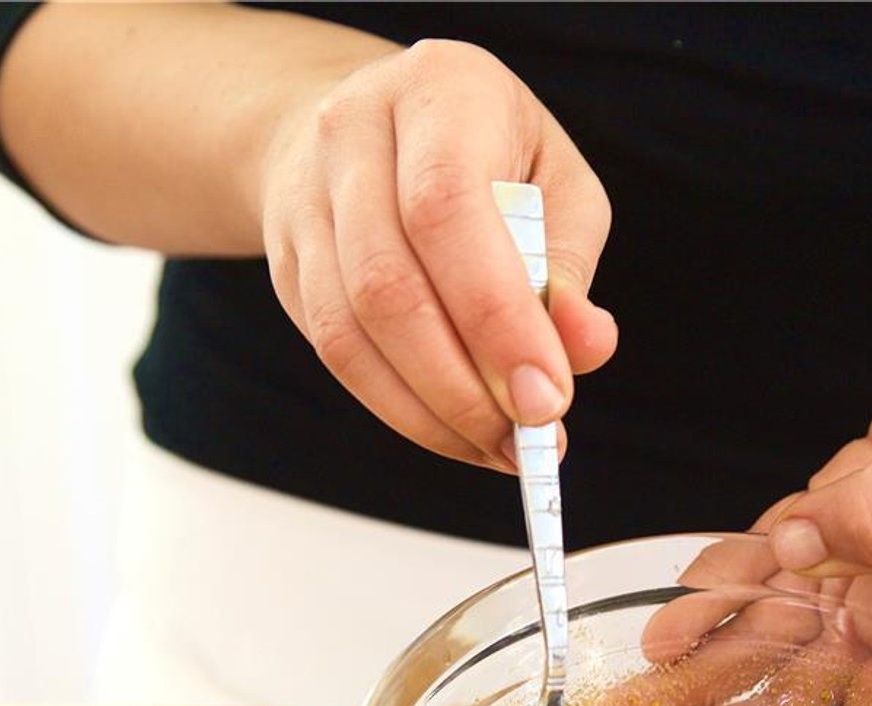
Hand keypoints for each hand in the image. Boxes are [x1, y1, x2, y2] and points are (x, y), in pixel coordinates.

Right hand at [260, 39, 616, 469]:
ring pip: (351, 333)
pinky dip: (403, 410)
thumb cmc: (490, 156)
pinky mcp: (286, 264)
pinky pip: (337, 356)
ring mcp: (305, 200)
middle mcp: (354, 133)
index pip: (447, 210)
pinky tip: (458, 433)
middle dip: (466, 385)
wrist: (374, 127)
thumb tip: (586, 347)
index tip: (548, 398)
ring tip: (502, 449)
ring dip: (433, 414)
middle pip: (389, 284)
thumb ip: (570, 265)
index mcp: (439, 91)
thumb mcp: (556, 184)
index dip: (496, 318)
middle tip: (529, 441)